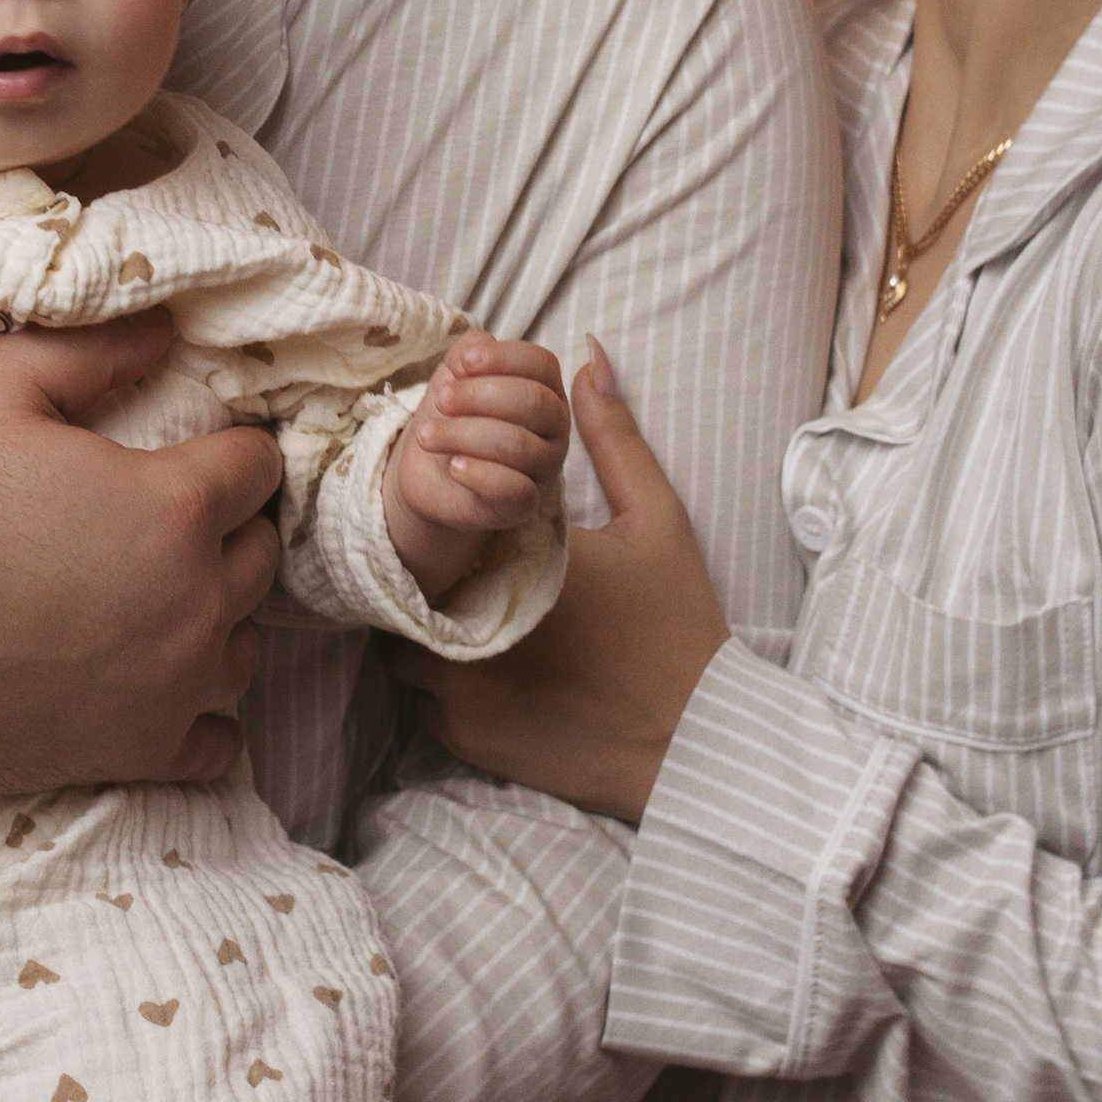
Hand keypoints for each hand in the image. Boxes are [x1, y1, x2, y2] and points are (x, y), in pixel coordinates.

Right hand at [0, 314, 282, 859]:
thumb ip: (87, 352)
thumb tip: (165, 330)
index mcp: (175, 509)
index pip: (260, 466)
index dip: (228, 449)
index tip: (192, 453)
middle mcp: (200, 600)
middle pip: (261, 552)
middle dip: (225, 528)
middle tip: (161, 520)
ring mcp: (181, 685)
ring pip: (246, 639)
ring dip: (215, 613)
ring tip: (154, 594)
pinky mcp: (150, 750)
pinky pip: (220, 736)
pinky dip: (198, 707)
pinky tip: (153, 678)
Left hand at [384, 336, 570, 576]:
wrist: (430, 474)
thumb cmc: (452, 418)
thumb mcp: (455, 377)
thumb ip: (470, 352)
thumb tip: (480, 346)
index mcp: (545, 388)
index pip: (542, 363)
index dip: (502, 358)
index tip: (462, 363)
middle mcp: (555, 427)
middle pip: (533, 402)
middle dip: (478, 396)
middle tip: (440, 400)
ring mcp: (545, 467)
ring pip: (518, 445)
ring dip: (463, 435)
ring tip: (428, 436)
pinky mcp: (526, 505)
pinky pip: (514, 489)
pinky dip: (478, 474)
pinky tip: (453, 467)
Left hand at [384, 341, 727, 821]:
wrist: (696, 741)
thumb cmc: (677, 624)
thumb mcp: (656, 520)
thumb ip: (614, 438)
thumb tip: (588, 360)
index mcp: (506, 560)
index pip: (431, 531)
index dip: (441, 528)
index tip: (466, 533)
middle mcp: (468, 621)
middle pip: (408, 588)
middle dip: (432, 583)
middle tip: (471, 580)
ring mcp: (459, 688)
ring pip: (406, 653)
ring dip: (431, 638)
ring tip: (481, 629)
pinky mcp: (465, 739)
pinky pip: (427, 707)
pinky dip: (451, 692)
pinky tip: (503, 684)